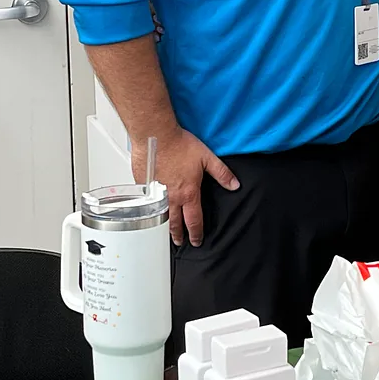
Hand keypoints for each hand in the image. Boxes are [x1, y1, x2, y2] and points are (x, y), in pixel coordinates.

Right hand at [132, 128, 237, 246]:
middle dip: (178, 235)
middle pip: (175, 223)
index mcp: (188, 193)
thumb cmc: (179, 145)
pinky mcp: (144, 187)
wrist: (156, 136)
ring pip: (161, 216)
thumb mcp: (207, 158)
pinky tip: (151, 210)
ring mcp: (156, 193)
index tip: (197, 240)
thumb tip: (234, 185)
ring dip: (165, 226)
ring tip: (166, 233)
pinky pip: (148, 202)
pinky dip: (151, 209)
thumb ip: (222, 173)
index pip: (194, 220)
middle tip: (180, 242)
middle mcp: (172, 197)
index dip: (196, 233)